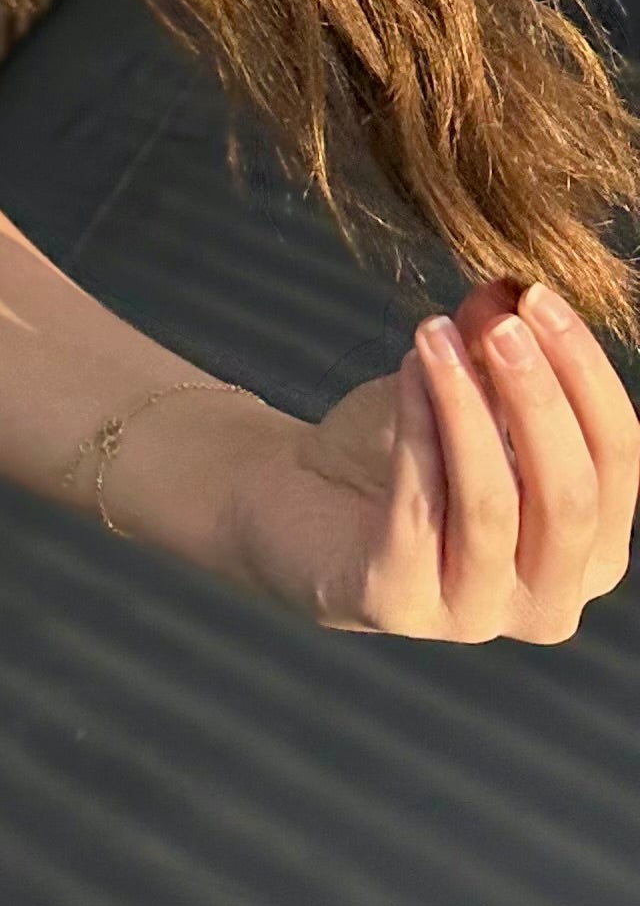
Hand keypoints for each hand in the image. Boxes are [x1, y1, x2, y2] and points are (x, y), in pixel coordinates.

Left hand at [229, 280, 638, 639]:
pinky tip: (407, 369)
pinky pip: (417, 511)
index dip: (586, 374)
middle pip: (568, 493)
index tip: (540, 297)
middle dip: (538, 399)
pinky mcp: (398, 604)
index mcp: (591, 551)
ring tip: (435, 332)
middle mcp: (550, 601)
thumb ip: (499, 356)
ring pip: (493, 504)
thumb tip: (511, 290)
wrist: (297, 498)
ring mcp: (475, 615)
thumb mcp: (467, 399)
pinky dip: (417, 431)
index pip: (618, 460)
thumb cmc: (404, 451)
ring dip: (468, 407)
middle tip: (502, 322)